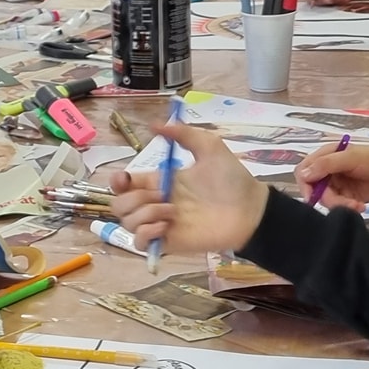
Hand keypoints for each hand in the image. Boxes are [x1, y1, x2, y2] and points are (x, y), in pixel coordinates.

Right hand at [108, 122, 269, 256]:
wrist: (250, 210)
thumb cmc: (232, 179)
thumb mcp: (209, 146)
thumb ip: (183, 134)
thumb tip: (155, 124)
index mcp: (160, 181)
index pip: (125, 183)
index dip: (118, 181)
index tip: (125, 179)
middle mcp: (156, 203)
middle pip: (120, 204)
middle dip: (134, 198)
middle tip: (161, 194)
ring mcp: (160, 224)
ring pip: (127, 223)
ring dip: (144, 214)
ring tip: (171, 211)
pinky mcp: (168, 242)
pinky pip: (140, 243)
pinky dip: (147, 233)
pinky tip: (167, 225)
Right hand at [295, 140, 368, 211]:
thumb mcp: (351, 158)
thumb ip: (326, 165)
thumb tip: (303, 175)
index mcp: (326, 155)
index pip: (304, 170)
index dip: (305, 184)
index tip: (314, 197)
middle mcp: (328, 170)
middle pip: (314, 189)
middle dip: (328, 198)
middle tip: (344, 203)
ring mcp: (337, 184)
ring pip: (326, 199)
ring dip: (340, 205)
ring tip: (358, 205)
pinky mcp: (346, 196)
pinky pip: (338, 206)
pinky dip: (347, 208)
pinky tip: (361, 206)